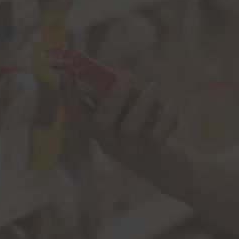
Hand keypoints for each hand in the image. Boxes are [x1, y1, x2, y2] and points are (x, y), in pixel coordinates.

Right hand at [62, 71, 184, 184]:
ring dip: (142, 104)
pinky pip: (155, 138)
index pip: (75, 114)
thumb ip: (121, 98)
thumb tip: (119, 73)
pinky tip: (172, 104)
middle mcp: (108, 143)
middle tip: (128, 74)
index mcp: (98, 129)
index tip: (65, 72)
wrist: (168, 166)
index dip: (67, 95)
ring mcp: (128, 153)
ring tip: (154, 86)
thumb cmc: (144, 130)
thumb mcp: (128, 114)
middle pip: (101, 122)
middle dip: (113, 96)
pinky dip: (165, 119)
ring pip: (128, 130)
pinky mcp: (150, 158)